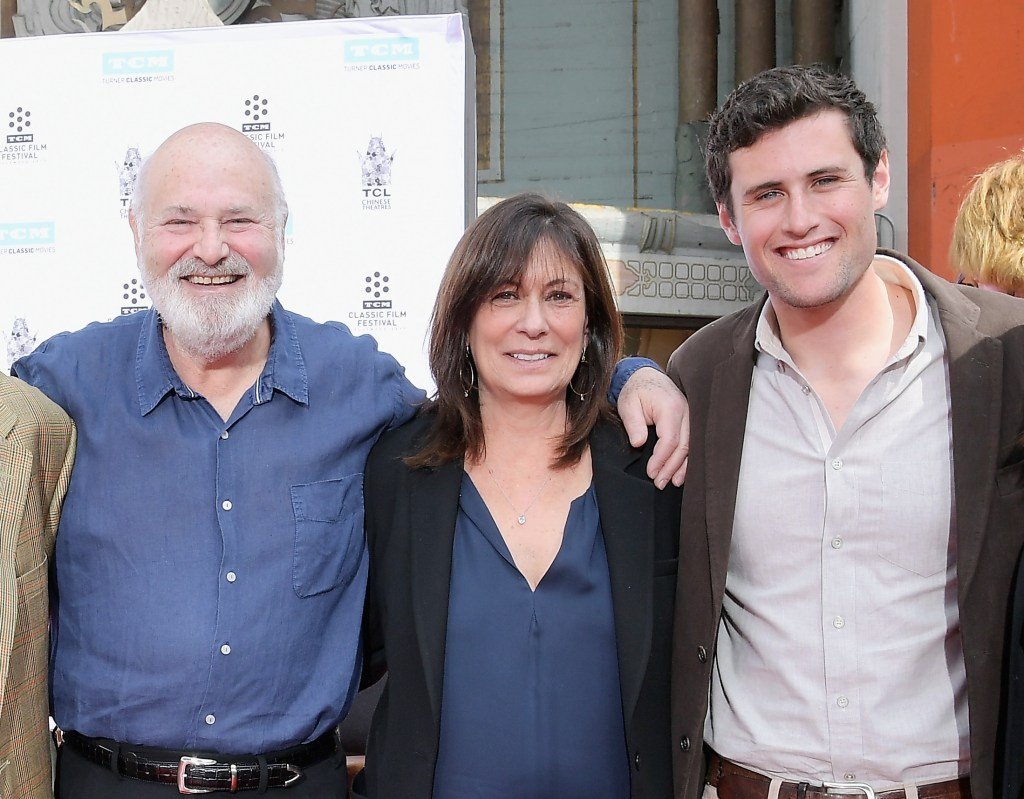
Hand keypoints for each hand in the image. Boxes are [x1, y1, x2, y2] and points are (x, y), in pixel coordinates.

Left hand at [617, 367, 688, 487]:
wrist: (644, 376)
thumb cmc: (635, 391)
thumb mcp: (628, 405)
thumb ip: (634, 424)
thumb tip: (639, 444)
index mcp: (670, 408)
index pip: (670, 440)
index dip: (661, 459)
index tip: (651, 473)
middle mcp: (685, 412)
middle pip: (684, 446)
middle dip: (671, 467)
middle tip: (660, 483)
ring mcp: (690, 416)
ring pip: (691, 446)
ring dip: (682, 467)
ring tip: (671, 482)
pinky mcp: (689, 420)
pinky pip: (691, 442)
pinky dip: (686, 459)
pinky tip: (680, 472)